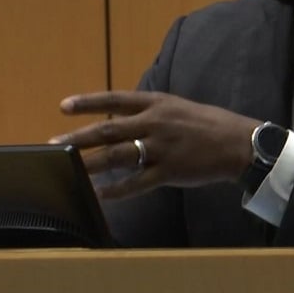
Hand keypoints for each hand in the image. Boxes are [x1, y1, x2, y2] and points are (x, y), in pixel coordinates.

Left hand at [49, 91, 258, 198]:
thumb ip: (149, 114)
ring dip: (90, 164)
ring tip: (70, 170)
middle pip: (108, 130)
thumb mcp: (177, 108)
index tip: (63, 106)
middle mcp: (155, 122)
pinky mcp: (169, 171)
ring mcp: (161, 147)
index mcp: (156, 103)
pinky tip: (101, 193)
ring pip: (117, 156)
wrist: (238, 143)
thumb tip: (119, 123)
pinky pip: (137, 182)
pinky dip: (117, 189)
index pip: (115, 99)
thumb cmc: (208, 124)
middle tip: (55, 144)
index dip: (88, 102)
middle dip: (78, 138)